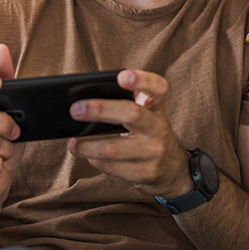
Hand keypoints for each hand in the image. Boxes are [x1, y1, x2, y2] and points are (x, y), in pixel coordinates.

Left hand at [66, 69, 190, 198]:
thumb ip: (126, 104)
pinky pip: (112, 167)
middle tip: (76, 110)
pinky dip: (95, 161)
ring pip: (114, 148)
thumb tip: (84, 102)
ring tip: (74, 144)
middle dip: (100, 110)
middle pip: (131, 114)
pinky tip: (89, 157)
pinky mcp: (144, 173)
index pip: (157, 88)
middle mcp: (157, 127)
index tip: (122, 76)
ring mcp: (152, 151)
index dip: (142, 80)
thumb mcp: (148, 116)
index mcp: (156, 107)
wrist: (174, 170)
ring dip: (88, 146)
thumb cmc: (150, 135)